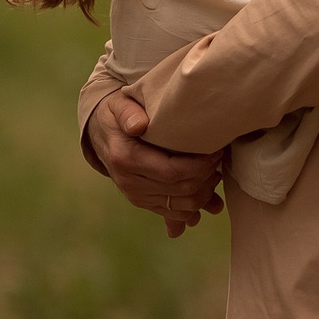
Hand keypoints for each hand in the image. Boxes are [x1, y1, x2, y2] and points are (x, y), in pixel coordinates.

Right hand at [87, 91, 225, 238]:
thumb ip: (129, 113)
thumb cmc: (115, 114)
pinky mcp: (143, 202)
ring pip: (182, 207)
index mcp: (126, 159)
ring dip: (205, 194)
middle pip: (181, 191)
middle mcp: (129, 183)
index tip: (215, 151)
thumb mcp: (119, 104)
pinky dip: (195, 208)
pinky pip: (174, 214)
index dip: (199, 166)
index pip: (172, 172)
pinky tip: (208, 195)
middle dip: (207, 178)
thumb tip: (139, 125)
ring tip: (215, 172)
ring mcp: (136, 196)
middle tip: (219, 158)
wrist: (99, 133)